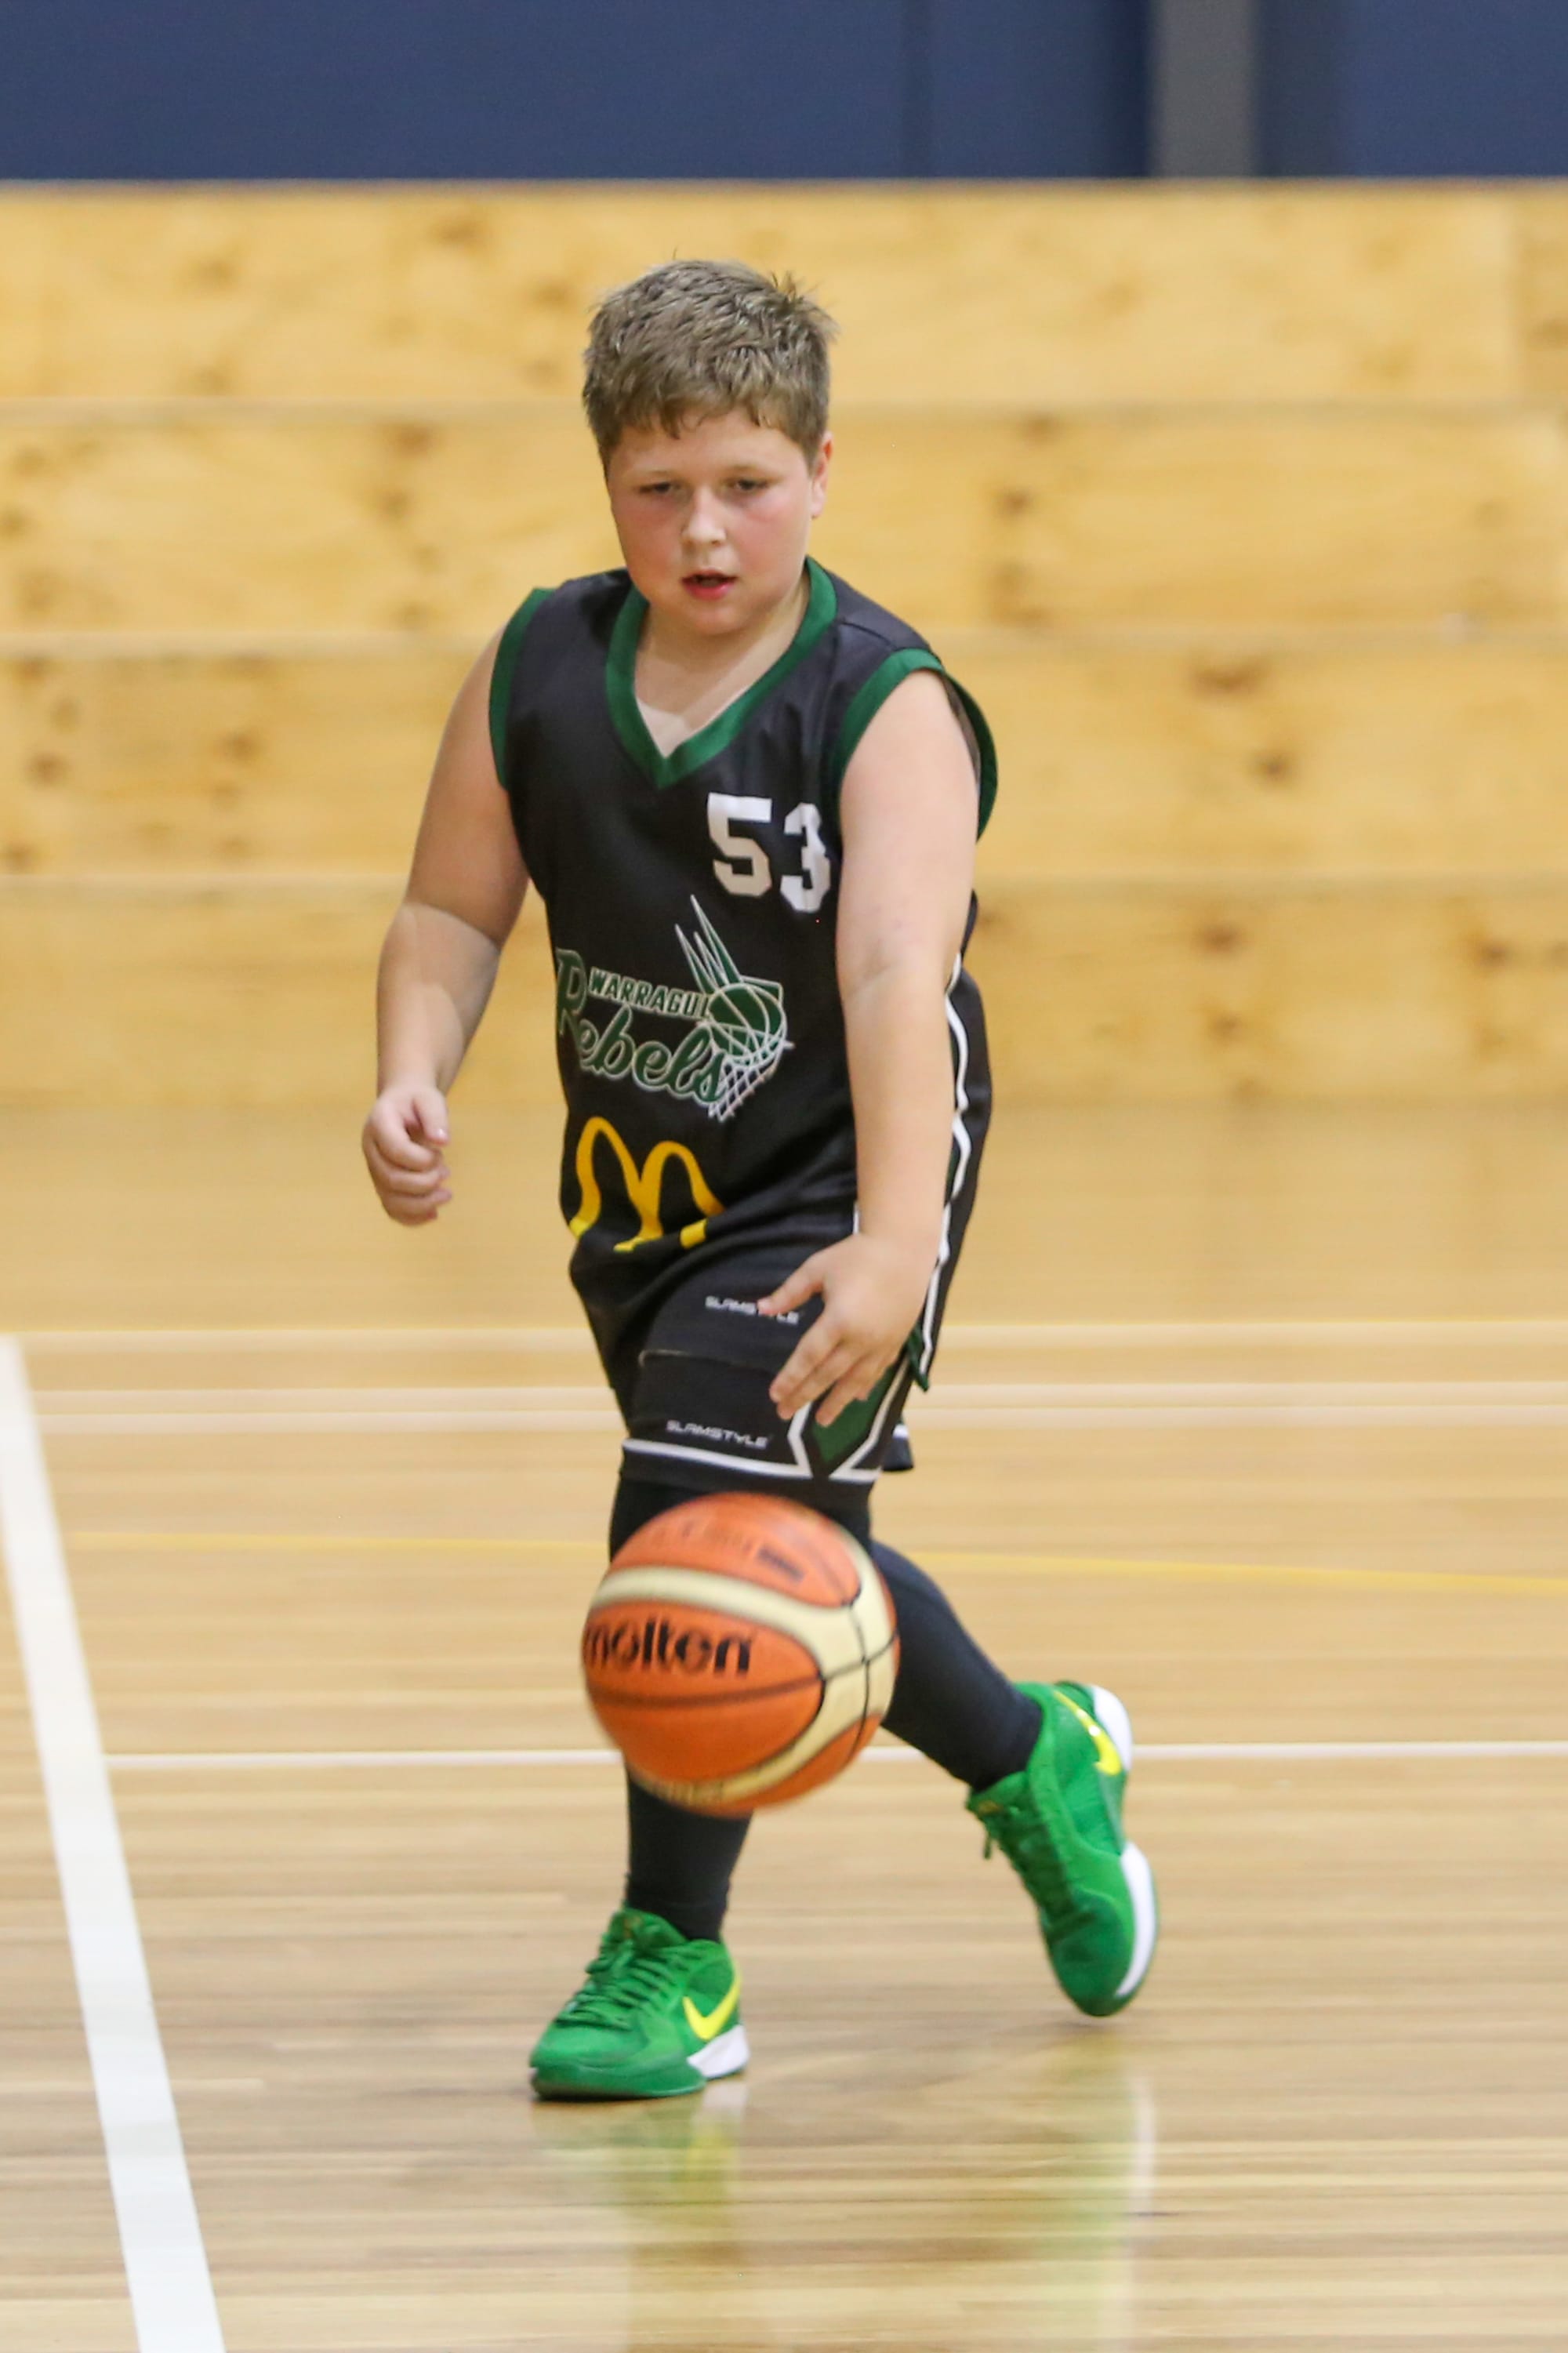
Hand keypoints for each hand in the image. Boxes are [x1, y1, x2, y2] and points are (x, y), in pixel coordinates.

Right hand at [362, 1083, 451, 1225]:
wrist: (402, 1105)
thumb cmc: (416, 1101)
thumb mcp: (429, 1098)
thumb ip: (436, 1117)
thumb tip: (442, 1141)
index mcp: (379, 1124)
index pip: (396, 1150)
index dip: (422, 1159)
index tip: (440, 1153)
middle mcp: (370, 1150)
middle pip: (391, 1178)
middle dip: (425, 1181)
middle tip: (446, 1171)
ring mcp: (374, 1169)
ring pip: (390, 1199)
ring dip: (422, 1204)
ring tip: (446, 1194)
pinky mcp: (382, 1184)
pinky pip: (391, 1209)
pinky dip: (412, 1217)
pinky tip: (433, 1214)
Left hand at [760, 1232, 930, 1424]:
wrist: (905, 1248)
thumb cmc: (858, 1254)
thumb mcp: (817, 1268)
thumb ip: (790, 1292)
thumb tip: (761, 1309)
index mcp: (839, 1320)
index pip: (809, 1357)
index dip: (791, 1377)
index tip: (775, 1395)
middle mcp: (861, 1338)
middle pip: (828, 1374)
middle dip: (805, 1396)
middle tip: (785, 1414)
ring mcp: (881, 1343)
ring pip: (855, 1381)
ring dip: (837, 1402)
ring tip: (821, 1420)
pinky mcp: (896, 1341)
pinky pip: (878, 1371)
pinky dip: (865, 1386)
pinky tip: (856, 1398)